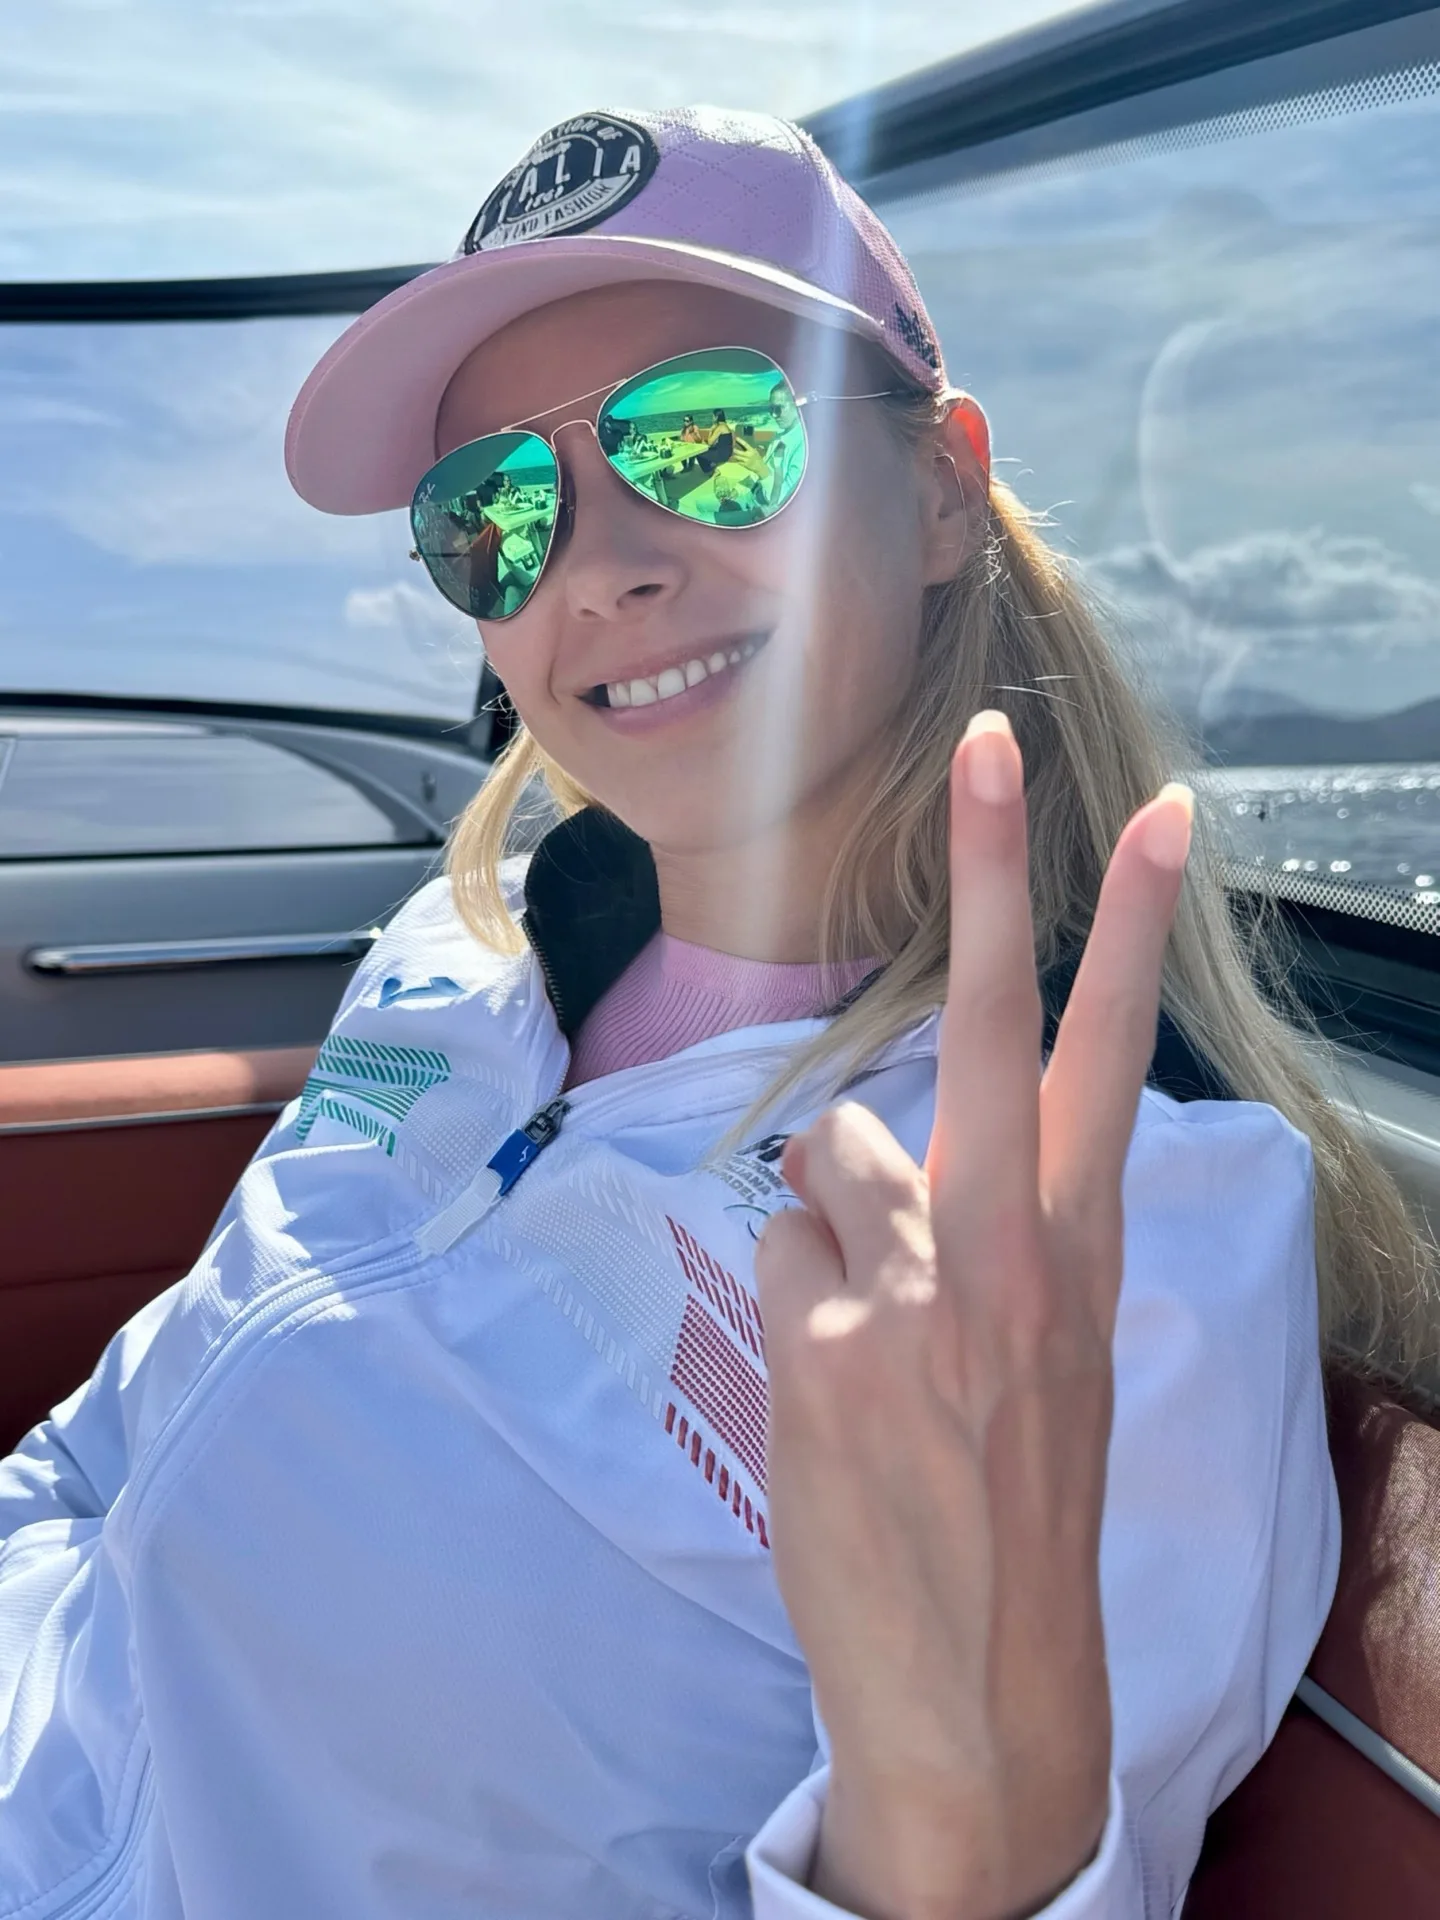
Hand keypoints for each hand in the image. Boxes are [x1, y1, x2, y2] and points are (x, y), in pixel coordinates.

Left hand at [753, 711, 1192, 1919]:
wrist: (986, 1679)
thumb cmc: (1016, 1506)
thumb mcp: (1052, 1359)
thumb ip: (998, 1236)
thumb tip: (899, 1150)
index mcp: (1079, 1252)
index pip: (1115, 1060)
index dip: (1136, 927)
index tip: (1160, 811)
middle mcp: (1009, 1253)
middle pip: (999, 1027)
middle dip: (997, 871)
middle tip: (988, 742)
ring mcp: (914, 1295)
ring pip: (830, 1157)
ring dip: (829, 1219)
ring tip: (867, 1330)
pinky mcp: (823, 1346)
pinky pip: (773, 1250)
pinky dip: (786, 1295)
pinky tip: (824, 1383)